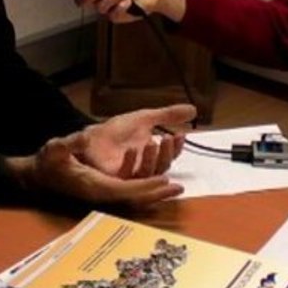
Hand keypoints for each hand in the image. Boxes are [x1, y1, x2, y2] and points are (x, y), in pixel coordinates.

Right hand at [6, 131, 183, 207]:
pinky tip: (160, 181)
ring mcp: (106, 194)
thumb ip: (67, 145)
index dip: (144, 186)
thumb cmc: (48, 163)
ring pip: (136, 196)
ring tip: (177, 187)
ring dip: (156, 191)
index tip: (163, 180)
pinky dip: (148, 187)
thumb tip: (81, 137)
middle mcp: (102, 194)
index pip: (124, 189)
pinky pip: (132, 191)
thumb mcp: (54, 149)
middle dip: (156, 194)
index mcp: (93, 186)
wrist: (40, 177)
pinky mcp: (107, 190)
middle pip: (135, 198)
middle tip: (179, 187)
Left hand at [78, 104, 195, 177]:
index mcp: (152, 157)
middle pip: (160, 168)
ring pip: (146, 174)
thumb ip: (168, 115)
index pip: (169, 157)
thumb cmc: (118, 130)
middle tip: (167, 137)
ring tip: (151, 141)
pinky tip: (131, 149)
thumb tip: (194, 109)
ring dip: (151, 159)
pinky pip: (124, 176)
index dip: (176, 148)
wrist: (92, 135)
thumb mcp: (145, 118)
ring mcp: (128, 175)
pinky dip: (130, 163)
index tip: (181, 134)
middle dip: (166, 154)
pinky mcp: (112, 178)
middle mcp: (143, 169)